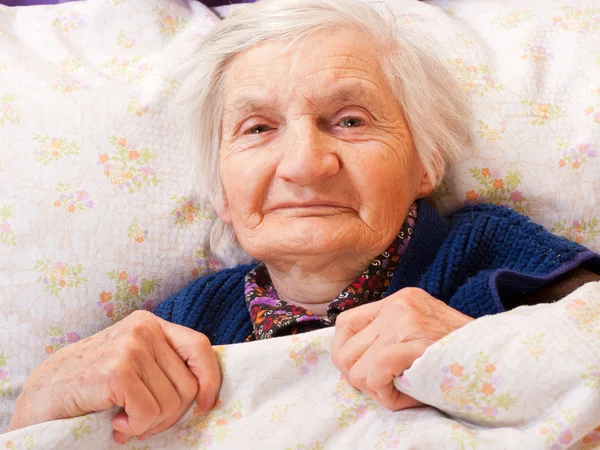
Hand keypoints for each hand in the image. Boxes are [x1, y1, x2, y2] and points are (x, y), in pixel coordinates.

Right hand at [8, 310, 220, 443]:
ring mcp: (130, 347)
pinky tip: (115, 421)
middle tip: (143, 421)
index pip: (200, 346)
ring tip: (125, 419)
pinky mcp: (117, 371)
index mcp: (150, 324)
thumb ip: (164, 366)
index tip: (205, 403)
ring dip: (151, 423)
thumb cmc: (93, 385)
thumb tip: (206, 389)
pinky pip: (149, 412)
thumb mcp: (134, 364)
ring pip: (172, 402)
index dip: (211, 379)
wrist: (42, 396)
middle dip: (172, 413)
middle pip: (189, 383)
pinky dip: (135, 426)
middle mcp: (143, 329)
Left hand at [330, 287, 472, 410]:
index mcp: (400, 301)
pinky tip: (405, 396)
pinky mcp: (413, 342)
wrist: (506, 363)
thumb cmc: (460, 360)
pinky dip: (385, 394)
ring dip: (375, 390)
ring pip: (355, 367)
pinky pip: (373, 373)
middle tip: (386, 388)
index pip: (345, 323)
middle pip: (344, 348)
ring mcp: (405, 321)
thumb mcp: (421, 339)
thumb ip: (388, 342)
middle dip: (358, 378)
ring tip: (403, 391)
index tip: (361, 373)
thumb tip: (349, 365)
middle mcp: (399, 305)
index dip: (345, 353)